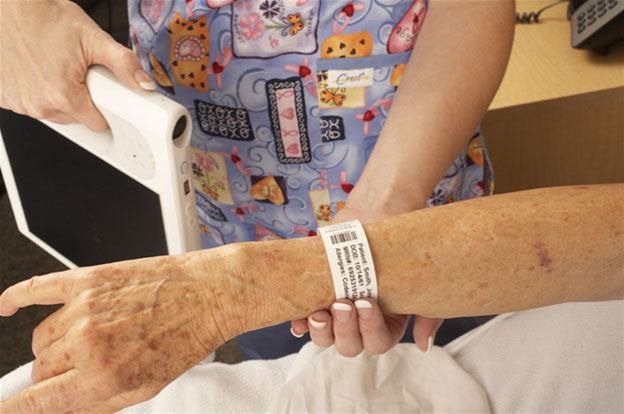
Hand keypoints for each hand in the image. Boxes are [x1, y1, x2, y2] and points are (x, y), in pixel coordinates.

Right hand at [0, 0, 154, 131]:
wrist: (7, 4)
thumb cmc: (43, 16)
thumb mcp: (93, 37)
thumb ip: (124, 64)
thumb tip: (145, 84)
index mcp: (64, 96)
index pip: (98, 124)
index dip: (105, 108)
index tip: (103, 94)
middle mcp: (39, 105)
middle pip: (76, 119)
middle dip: (82, 99)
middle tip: (77, 71)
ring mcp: (20, 103)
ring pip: (53, 113)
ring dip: (59, 96)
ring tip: (56, 67)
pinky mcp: (5, 98)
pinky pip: (30, 104)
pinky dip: (36, 92)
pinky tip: (38, 70)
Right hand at [0, 253, 234, 412]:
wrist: (210, 292)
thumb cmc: (187, 336)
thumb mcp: (147, 388)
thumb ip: (97, 404)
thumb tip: (62, 410)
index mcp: (104, 377)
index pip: (36, 404)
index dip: (16, 412)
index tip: (10, 411)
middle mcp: (88, 343)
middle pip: (40, 370)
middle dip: (58, 375)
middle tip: (88, 366)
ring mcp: (84, 308)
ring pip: (42, 337)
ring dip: (59, 344)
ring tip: (97, 336)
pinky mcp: (88, 279)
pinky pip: (36, 288)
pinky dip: (16, 298)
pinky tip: (6, 306)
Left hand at [291, 205, 443, 354]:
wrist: (377, 212)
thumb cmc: (401, 244)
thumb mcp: (421, 279)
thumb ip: (429, 315)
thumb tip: (424, 344)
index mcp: (387, 324)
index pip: (377, 343)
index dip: (370, 329)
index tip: (365, 302)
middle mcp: (360, 323)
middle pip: (350, 345)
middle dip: (344, 329)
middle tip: (343, 304)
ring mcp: (336, 310)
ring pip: (325, 337)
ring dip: (321, 331)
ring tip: (319, 313)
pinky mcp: (317, 295)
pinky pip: (304, 319)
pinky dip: (300, 323)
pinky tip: (298, 320)